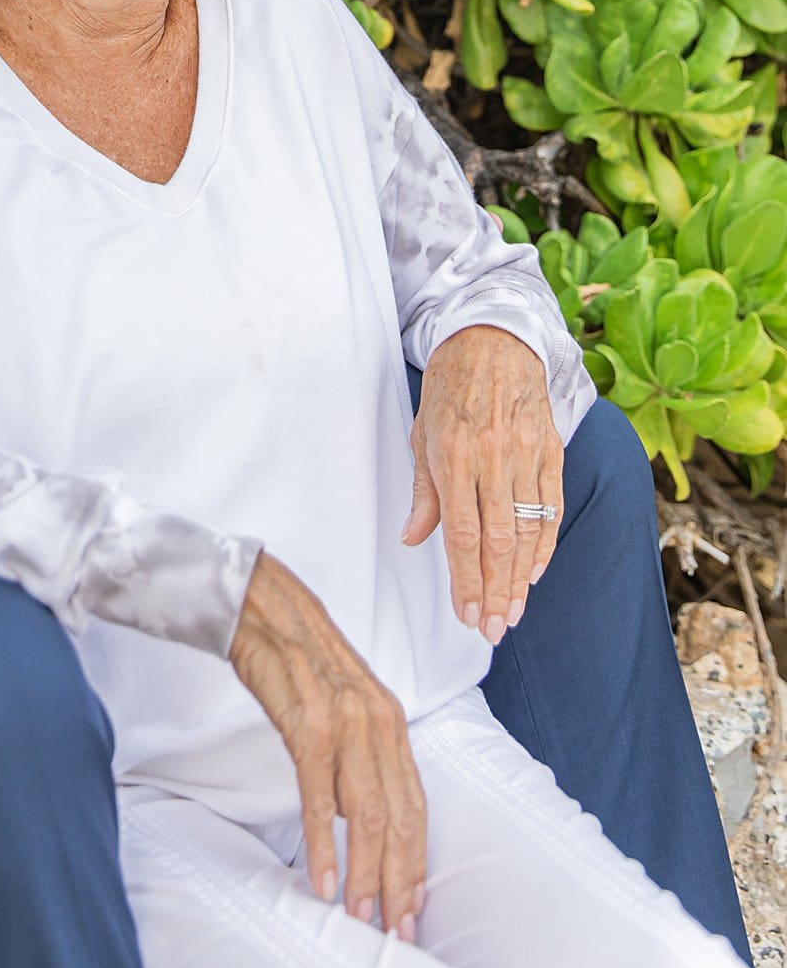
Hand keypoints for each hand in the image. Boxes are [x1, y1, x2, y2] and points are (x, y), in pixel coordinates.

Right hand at [230, 551, 424, 941]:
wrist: (260, 605)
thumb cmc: (296, 655)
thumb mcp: (340, 704)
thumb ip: (357, 755)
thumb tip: (359, 815)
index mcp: (390, 720)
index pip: (414, 804)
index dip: (416, 860)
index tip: (412, 905)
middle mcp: (378, 722)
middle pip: (399, 816)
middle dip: (399, 880)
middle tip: (396, 930)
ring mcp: (345, 723)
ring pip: (367, 812)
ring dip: (366, 872)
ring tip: (361, 916)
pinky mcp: (308, 723)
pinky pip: (320, 794)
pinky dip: (324, 841)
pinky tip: (321, 877)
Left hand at [402, 324, 563, 642]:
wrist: (494, 338)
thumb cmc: (450, 387)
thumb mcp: (422, 433)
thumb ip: (423, 492)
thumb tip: (414, 540)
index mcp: (453, 454)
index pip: (462, 535)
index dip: (466, 582)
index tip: (466, 616)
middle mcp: (493, 457)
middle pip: (498, 542)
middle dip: (495, 593)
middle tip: (492, 630)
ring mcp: (526, 453)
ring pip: (528, 530)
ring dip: (520, 578)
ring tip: (511, 613)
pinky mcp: (551, 448)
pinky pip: (552, 506)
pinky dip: (544, 543)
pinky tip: (534, 571)